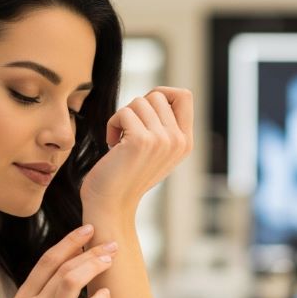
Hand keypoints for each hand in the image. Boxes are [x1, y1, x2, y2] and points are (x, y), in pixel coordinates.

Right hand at [9, 225, 116, 297]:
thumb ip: (46, 296)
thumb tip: (74, 263)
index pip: (46, 261)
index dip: (69, 242)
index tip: (88, 229)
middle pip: (63, 268)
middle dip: (89, 251)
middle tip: (110, 244)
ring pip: (71, 281)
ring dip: (94, 265)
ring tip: (110, 259)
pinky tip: (108, 293)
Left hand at [80, 86, 193, 214]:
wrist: (111, 204)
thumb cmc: (127, 174)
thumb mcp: (156, 150)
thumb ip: (164, 125)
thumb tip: (157, 95)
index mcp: (185, 142)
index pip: (184, 95)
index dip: (162, 94)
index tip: (145, 113)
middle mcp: (178, 141)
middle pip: (158, 95)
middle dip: (137, 108)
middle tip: (129, 131)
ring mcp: (161, 141)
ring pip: (139, 101)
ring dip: (123, 117)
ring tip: (120, 140)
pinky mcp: (141, 141)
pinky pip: (124, 112)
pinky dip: (112, 125)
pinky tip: (112, 144)